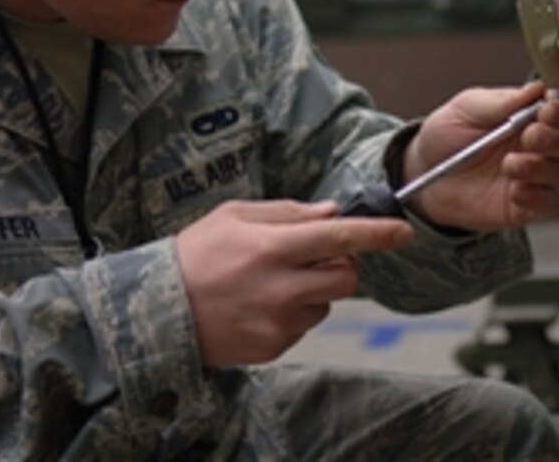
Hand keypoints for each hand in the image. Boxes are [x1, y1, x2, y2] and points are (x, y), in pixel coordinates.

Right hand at [176, 200, 412, 366]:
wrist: (155, 311)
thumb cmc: (196, 254)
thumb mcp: (235, 216)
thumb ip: (289, 212)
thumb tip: (332, 212)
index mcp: (272, 247)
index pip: (339, 237)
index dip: (377, 233)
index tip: (404, 231)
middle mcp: (280, 287)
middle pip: (347, 278)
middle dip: (342, 266)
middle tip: (315, 258)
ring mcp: (278, 321)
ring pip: (327, 303)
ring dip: (315, 291)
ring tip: (272, 284)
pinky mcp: (273, 346)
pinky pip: (304, 325)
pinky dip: (294, 313)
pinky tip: (260, 306)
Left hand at [402, 82, 558, 231]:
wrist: (423, 176)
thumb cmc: (444, 138)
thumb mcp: (465, 108)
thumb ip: (500, 101)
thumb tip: (534, 89)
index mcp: (524, 117)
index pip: (558, 110)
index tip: (548, 109)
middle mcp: (532, 146)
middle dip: (554, 138)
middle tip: (530, 137)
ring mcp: (530, 176)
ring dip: (539, 167)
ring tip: (509, 165)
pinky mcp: (524, 204)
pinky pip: (548, 203)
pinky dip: (537, 198)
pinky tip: (515, 191)